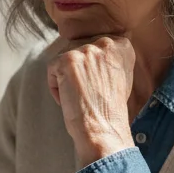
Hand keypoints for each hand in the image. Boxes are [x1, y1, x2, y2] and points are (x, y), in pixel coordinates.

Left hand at [46, 34, 135, 167]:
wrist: (103, 129)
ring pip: (63, 58)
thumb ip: (108, 60)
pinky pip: (52, 69)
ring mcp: (86, 50)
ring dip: (66, 78)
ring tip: (79, 97)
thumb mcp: (119, 77)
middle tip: (86, 93)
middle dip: (77, 71)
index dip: (90, 67)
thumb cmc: (110, 110)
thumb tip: (90, 53)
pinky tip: (69, 99)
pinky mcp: (67, 60)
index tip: (95, 85)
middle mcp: (105, 43)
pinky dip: (55, 87)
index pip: (94, 45)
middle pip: (77, 49)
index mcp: (121, 45)